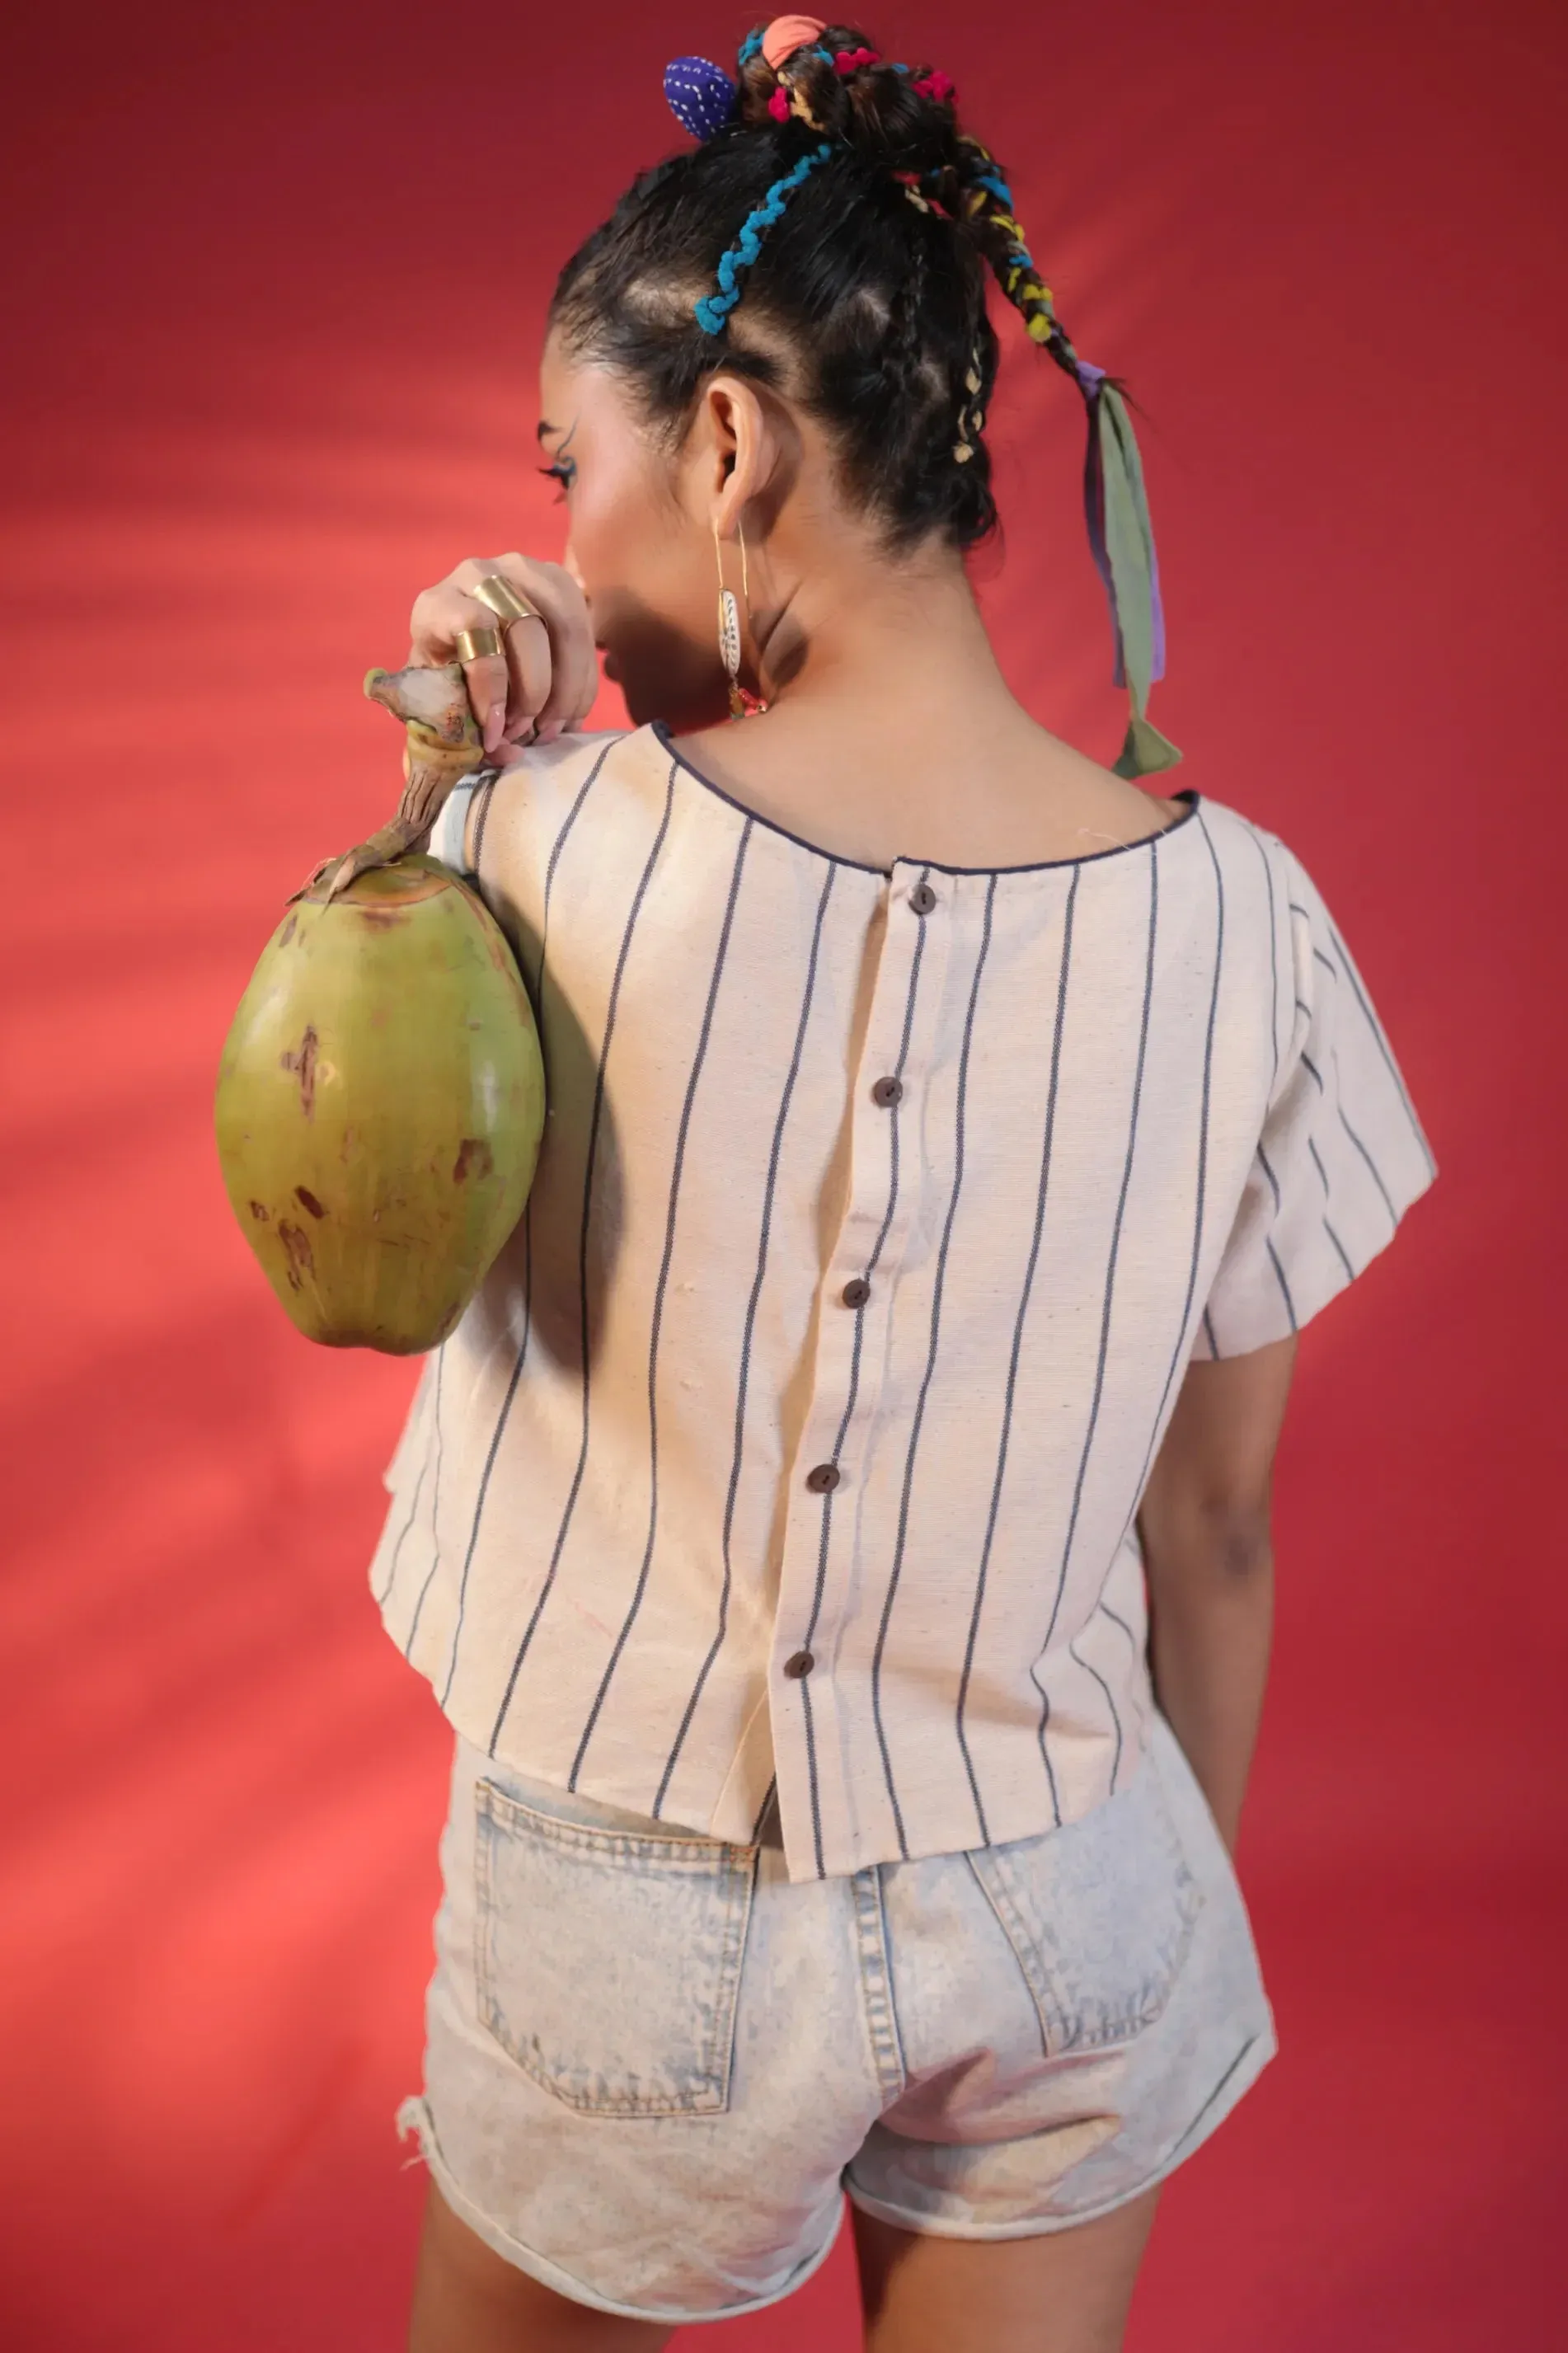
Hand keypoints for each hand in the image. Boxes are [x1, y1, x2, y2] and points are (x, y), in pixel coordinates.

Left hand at [406, 554, 598, 761]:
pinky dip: (583, 682)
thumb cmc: (447, 680)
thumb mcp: (439, 705)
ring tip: (553, 728)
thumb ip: (459, 733)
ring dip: (566, 688)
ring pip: (565, 627)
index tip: (496, 730)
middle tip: (528, 733)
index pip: (473, 625)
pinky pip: (586, 631)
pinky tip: (570, 714)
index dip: (491, 683)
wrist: (463, 640)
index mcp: (438, 604)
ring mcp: (525, 573)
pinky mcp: (560, 583)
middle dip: (534, 692)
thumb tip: (506, 751)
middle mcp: (480, 575)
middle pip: (525, 627)